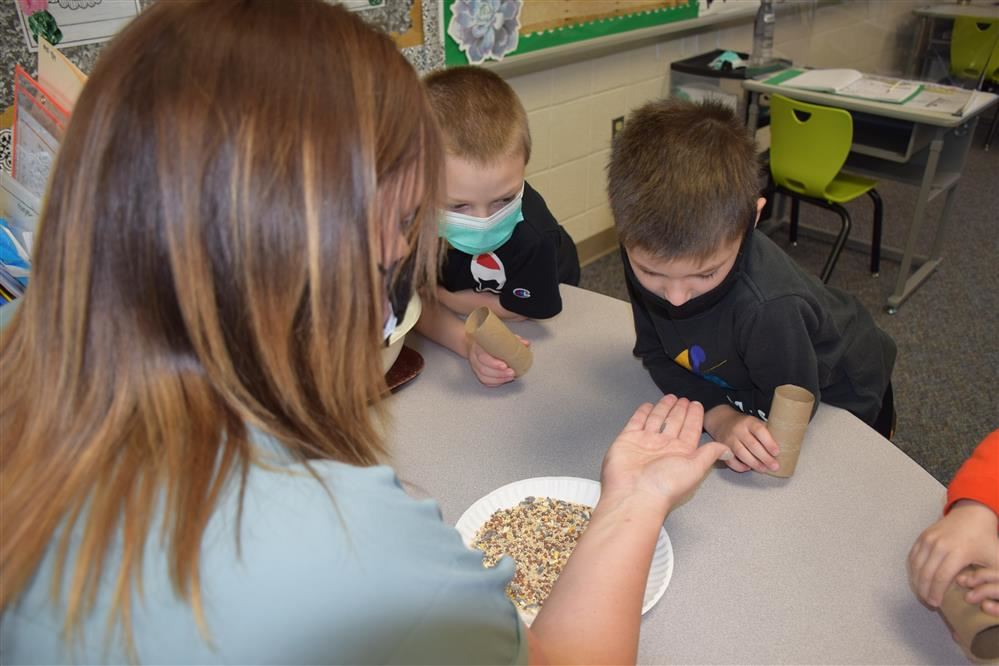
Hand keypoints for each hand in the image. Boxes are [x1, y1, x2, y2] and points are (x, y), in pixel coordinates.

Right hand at [466, 335, 528, 386]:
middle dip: (499, 373)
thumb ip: (513, 340)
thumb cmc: (489, 341)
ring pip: (484, 377)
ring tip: (510, 377)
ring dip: (498, 379)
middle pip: (483, 369)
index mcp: (479, 347)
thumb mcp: (499, 337)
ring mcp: (475, 367)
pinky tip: (504, 380)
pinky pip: (485, 381)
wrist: (476, 343)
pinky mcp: (478, 373)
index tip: (504, 365)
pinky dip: (495, 382)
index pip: (483, 357)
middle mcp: (475, 357)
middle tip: (512, 372)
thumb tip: (526, 343)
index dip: (493, 363)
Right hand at [600, 395, 731, 511]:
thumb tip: (729, 450)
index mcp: (681, 452)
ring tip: (670, 397)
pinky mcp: (628, 438)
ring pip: (657, 419)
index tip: (697, 404)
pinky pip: (637, 421)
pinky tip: (647, 405)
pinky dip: (642, 413)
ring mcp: (645, 441)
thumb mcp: (695, 468)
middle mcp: (664, 446)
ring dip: (664, 408)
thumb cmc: (667, 483)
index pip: (690, 430)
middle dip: (680, 410)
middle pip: (674, 422)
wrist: (635, 494)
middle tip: (684, 399)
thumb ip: (710, 454)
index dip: (694, 417)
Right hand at [704, 405, 779, 472]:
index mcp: (749, 422)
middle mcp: (738, 430)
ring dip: (754, 463)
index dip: (769, 442)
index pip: (759, 431)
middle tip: (774, 466)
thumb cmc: (744, 424)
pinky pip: (731, 460)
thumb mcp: (755, 422)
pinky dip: (739, 466)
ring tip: (764, 469)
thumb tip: (784, 447)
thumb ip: (765, 432)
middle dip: (765, 458)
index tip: (777, 452)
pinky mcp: (723, 448)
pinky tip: (748, 468)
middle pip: (752, 445)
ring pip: (741, 453)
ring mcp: (729, 440)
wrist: (722, 421)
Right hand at [908, 500, 998, 607]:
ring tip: (922, 592)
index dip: (936, 593)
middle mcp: (939, 545)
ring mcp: (928, 539)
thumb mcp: (995, 560)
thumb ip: (989, 579)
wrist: (972, 514)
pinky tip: (918, 579)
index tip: (936, 604)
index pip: (941, 577)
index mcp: (958, 552)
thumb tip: (977, 596)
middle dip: (924, 590)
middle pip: (925, 573)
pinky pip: (913, 556)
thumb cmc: (985, 540)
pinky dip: (913, 569)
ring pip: (916, 565)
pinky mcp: (922, 536)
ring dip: (916, 581)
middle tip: (928, 601)